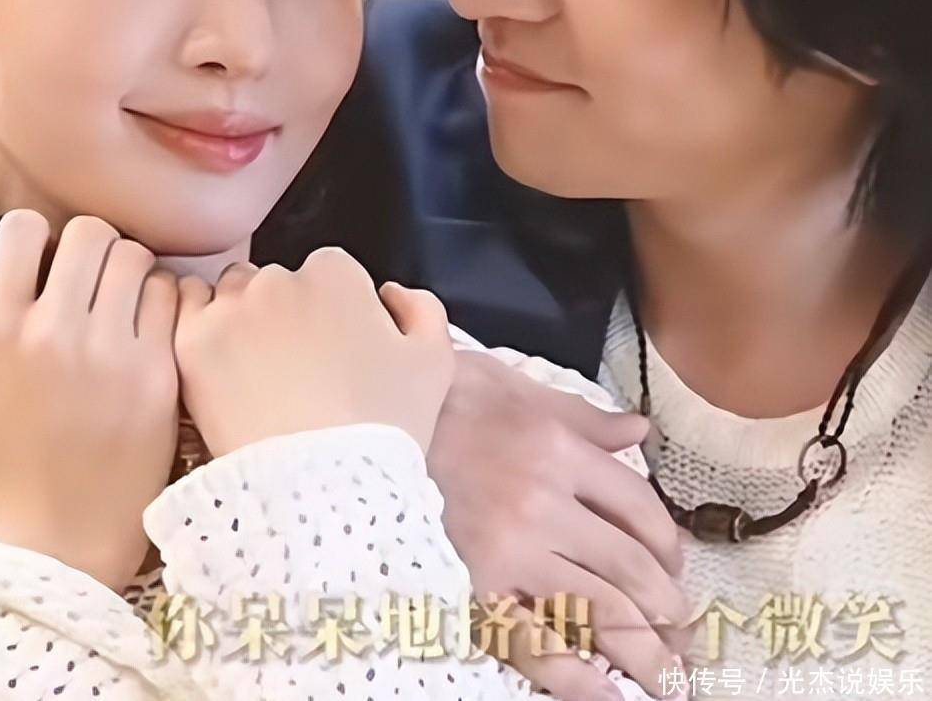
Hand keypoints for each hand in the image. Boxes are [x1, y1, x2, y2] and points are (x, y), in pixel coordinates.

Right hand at [0, 210, 180, 592]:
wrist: (64, 541)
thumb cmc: (3, 469)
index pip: (23, 230)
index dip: (33, 236)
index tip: (41, 260)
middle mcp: (55, 333)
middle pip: (89, 232)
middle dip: (86, 246)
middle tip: (87, 278)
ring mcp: (113, 351)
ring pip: (136, 256)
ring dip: (127, 269)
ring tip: (120, 300)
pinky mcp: (158, 372)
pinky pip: (173, 296)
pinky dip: (162, 299)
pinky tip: (149, 325)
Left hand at [173, 248, 454, 456]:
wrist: (320, 490)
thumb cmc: (383, 428)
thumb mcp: (434, 363)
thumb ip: (422, 308)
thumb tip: (389, 293)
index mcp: (336, 274)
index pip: (329, 272)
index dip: (334, 310)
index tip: (334, 349)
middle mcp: (279, 279)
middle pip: (278, 281)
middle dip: (285, 312)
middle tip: (295, 368)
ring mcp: (231, 309)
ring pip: (231, 295)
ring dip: (240, 319)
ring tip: (254, 374)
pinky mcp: (191, 343)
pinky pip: (186, 313)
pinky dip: (200, 332)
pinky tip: (218, 369)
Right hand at [427, 350, 690, 698]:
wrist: (377, 421)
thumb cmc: (451, 400)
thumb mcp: (522, 392)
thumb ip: (587, 419)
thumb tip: (641, 432)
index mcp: (559, 450)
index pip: (638, 507)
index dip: (668, 544)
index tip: (676, 569)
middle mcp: (543, 502)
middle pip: (629, 566)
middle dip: (668, 610)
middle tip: (686, 639)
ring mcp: (508, 550)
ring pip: (596, 610)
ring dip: (641, 651)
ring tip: (668, 678)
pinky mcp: (472, 587)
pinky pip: (533, 642)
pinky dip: (574, 677)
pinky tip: (604, 694)